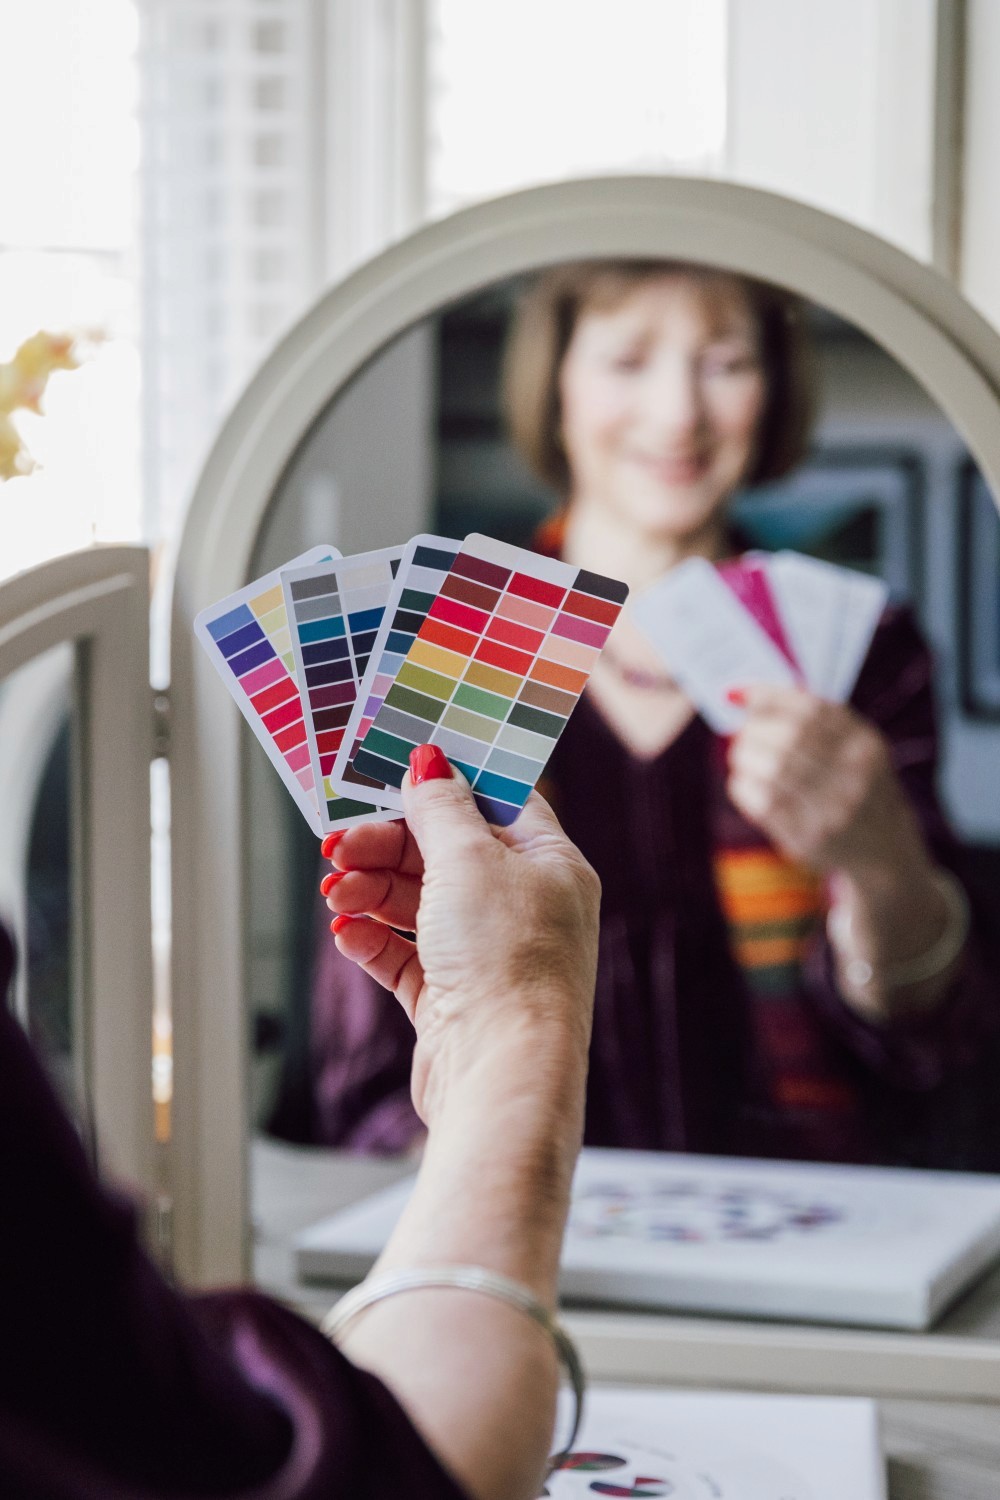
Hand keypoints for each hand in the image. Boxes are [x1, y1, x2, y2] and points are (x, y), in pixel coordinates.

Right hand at [320, 747, 600, 1126]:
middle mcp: (525, 908)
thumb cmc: (506, 960)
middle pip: (444, 854)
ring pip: (418, 904)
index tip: (390, 774)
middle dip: (386, 847)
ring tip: (335, 893)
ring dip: (371, 892)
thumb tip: (430, 762)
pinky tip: (347, 933)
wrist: (500, 1073)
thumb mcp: (468, 860)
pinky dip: (373, 940)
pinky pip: (405, 957)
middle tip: (337, 847)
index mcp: (551, 865)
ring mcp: (489, 956)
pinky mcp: (454, 1001)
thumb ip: (442, 807)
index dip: (444, 786)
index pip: (496, 804)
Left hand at [725, 684, 923, 875]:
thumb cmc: (855, 783)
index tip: (740, 695)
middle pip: (790, 738)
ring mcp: (834, 811)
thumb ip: (810, 718)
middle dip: (754, 731)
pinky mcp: (810, 840)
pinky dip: (744, 787)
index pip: (810, 710)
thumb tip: (742, 694)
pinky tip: (744, 783)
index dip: (769, 698)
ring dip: (745, 758)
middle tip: (741, 734)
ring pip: (773, 771)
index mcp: (866, 744)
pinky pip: (764, 805)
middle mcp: (855, 776)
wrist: (885, 848)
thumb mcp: (852, 745)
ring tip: (742, 758)